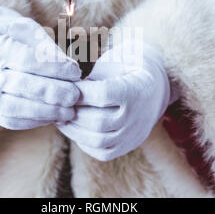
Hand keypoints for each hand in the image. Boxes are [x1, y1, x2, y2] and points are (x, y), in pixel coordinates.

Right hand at [0, 7, 81, 129]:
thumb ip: (46, 46)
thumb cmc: (9, 34)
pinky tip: (53, 116)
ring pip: (15, 109)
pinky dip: (35, 120)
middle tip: (76, 95)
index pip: (28, 60)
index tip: (76, 72)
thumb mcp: (26, 29)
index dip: (55, 67)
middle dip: (53, 92)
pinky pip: (11, 121)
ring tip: (69, 111)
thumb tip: (70, 67)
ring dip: (46, 112)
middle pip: (22, 85)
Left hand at [58, 42, 175, 160]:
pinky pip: (103, 152)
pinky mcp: (128, 145)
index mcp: (135, 89)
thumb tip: (68, 88)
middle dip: (74, 113)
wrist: (154, 86)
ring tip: (63, 117)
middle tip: (60, 104)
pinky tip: (75, 129)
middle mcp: (137, 115)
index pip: (102, 94)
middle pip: (99, 121)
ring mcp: (134, 134)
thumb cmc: (126, 68)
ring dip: (74, 130)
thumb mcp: (113, 60)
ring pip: (99, 140)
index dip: (80, 91)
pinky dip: (84, 143)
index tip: (68, 86)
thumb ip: (93, 74)